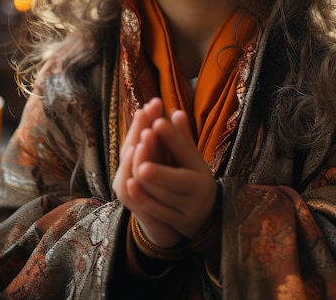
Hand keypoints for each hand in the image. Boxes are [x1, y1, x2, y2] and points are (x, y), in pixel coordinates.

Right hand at [113, 98, 181, 246]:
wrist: (161, 223)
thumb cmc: (166, 186)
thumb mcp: (170, 160)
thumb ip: (172, 139)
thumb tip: (178, 111)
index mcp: (136, 156)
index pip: (138, 133)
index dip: (145, 118)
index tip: (156, 101)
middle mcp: (127, 168)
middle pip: (130, 144)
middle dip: (140, 127)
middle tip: (149, 109)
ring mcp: (125, 185)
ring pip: (128, 165)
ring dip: (136, 151)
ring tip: (144, 134)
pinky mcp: (131, 203)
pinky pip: (130, 190)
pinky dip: (133, 179)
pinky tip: (139, 168)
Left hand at [134, 110, 217, 239]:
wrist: (205, 216)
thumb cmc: (192, 178)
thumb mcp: (191, 159)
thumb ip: (182, 138)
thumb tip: (175, 112)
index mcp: (202, 171)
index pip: (188, 153)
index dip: (173, 138)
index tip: (158, 122)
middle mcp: (199, 192)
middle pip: (176, 179)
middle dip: (159, 162)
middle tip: (144, 145)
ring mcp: (188, 210)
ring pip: (163, 195)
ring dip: (147, 177)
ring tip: (134, 157)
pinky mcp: (177, 224)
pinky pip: (157, 212)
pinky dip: (143, 196)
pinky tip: (130, 181)